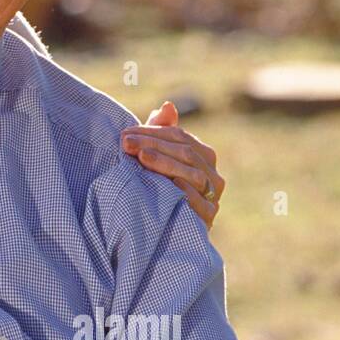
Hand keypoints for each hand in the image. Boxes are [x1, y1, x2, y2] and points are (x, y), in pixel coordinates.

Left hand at [120, 101, 224, 228]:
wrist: (161, 233)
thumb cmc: (156, 189)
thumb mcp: (153, 159)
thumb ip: (160, 132)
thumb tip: (167, 105)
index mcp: (203, 156)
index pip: (179, 136)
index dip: (151, 132)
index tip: (125, 134)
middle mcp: (213, 174)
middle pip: (185, 153)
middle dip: (153, 145)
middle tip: (126, 143)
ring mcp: (213, 196)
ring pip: (192, 174)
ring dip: (165, 163)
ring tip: (141, 157)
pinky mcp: (209, 218)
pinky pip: (199, 202)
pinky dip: (182, 191)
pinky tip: (165, 184)